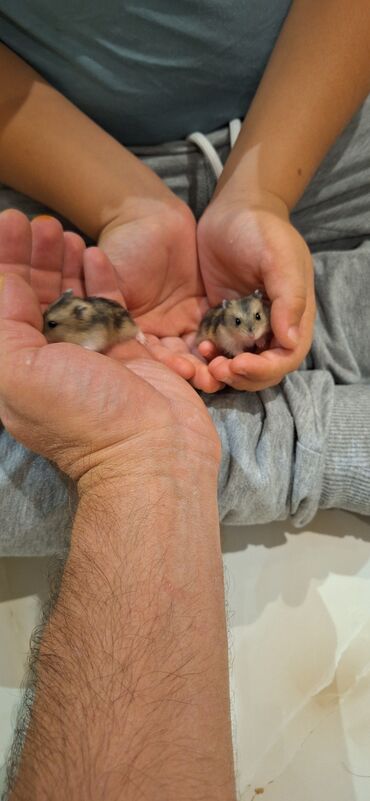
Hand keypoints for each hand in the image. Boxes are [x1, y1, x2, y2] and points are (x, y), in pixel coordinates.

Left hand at [0, 210, 219, 481]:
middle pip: (36, 296)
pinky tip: (96, 256)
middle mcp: (49, 360)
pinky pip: (112, 308)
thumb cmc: (82, 417)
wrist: (153, 452)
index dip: (4, 261)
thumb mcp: (17, 370)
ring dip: (67, 264)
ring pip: (74, 298)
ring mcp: (91, 356)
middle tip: (43, 222)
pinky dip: (103, 281)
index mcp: (16, 366)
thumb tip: (7, 278)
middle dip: (34, 257)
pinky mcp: (128, 353)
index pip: (4, 303)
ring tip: (68, 233)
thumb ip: (4, 319)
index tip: (12, 223)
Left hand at [197, 190, 315, 390]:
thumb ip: (288, 297)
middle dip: (240, 376)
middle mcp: (270, 327)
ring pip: (236, 365)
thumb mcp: (279, 257)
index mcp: (292, 317)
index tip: (239, 364)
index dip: (264, 370)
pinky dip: (205, 356)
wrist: (234, 208)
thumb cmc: (262, 229)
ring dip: (221, 372)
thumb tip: (290, 341)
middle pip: (261, 370)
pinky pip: (214, 349)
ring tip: (202, 363)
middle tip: (215, 370)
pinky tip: (193, 349)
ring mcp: (244, 326)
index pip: (285, 359)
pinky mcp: (220, 321)